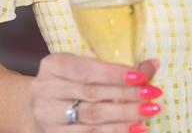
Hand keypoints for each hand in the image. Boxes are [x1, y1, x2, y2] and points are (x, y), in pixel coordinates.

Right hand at [26, 55, 162, 132]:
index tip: (141, 77)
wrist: (40, 104)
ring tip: (148, 112)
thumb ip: (113, 67)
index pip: (86, 70)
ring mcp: (47, 115)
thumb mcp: (84, 66)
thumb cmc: (69, 81)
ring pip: (92, 117)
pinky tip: (134, 128)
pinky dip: (114, 131)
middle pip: (92, 94)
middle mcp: (45, 89)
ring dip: (124, 116)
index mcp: (53, 65)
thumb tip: (152, 64)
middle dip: (126, 95)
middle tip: (152, 95)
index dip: (114, 74)